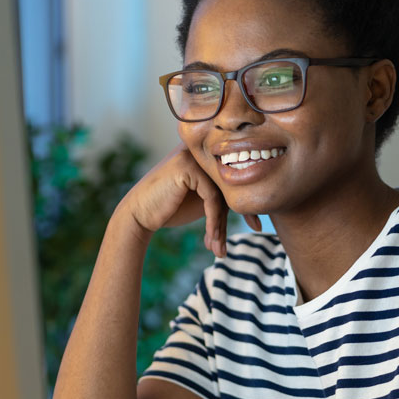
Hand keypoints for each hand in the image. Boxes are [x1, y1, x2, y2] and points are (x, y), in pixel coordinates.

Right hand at [116, 143, 259, 257]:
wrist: (139, 215)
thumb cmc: (171, 209)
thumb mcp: (204, 202)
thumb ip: (225, 196)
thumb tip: (258, 208)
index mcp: (208, 155)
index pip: (236, 177)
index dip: (247, 202)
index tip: (258, 224)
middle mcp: (202, 151)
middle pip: (232, 183)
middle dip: (243, 211)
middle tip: (255, 230)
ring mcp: (193, 155)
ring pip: (223, 192)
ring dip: (223, 224)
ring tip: (220, 248)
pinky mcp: (187, 167)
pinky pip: (211, 197)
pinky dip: (213, 220)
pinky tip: (211, 238)